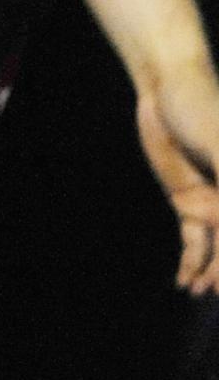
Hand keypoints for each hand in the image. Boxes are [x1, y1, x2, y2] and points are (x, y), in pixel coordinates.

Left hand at [137, 53, 218, 295]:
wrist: (167, 88)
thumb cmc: (201, 107)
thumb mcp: (218, 144)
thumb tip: (213, 217)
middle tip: (215, 290)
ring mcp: (214, 202)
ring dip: (212, 270)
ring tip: (200, 291)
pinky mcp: (189, 202)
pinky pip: (195, 238)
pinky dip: (192, 260)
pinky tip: (187, 281)